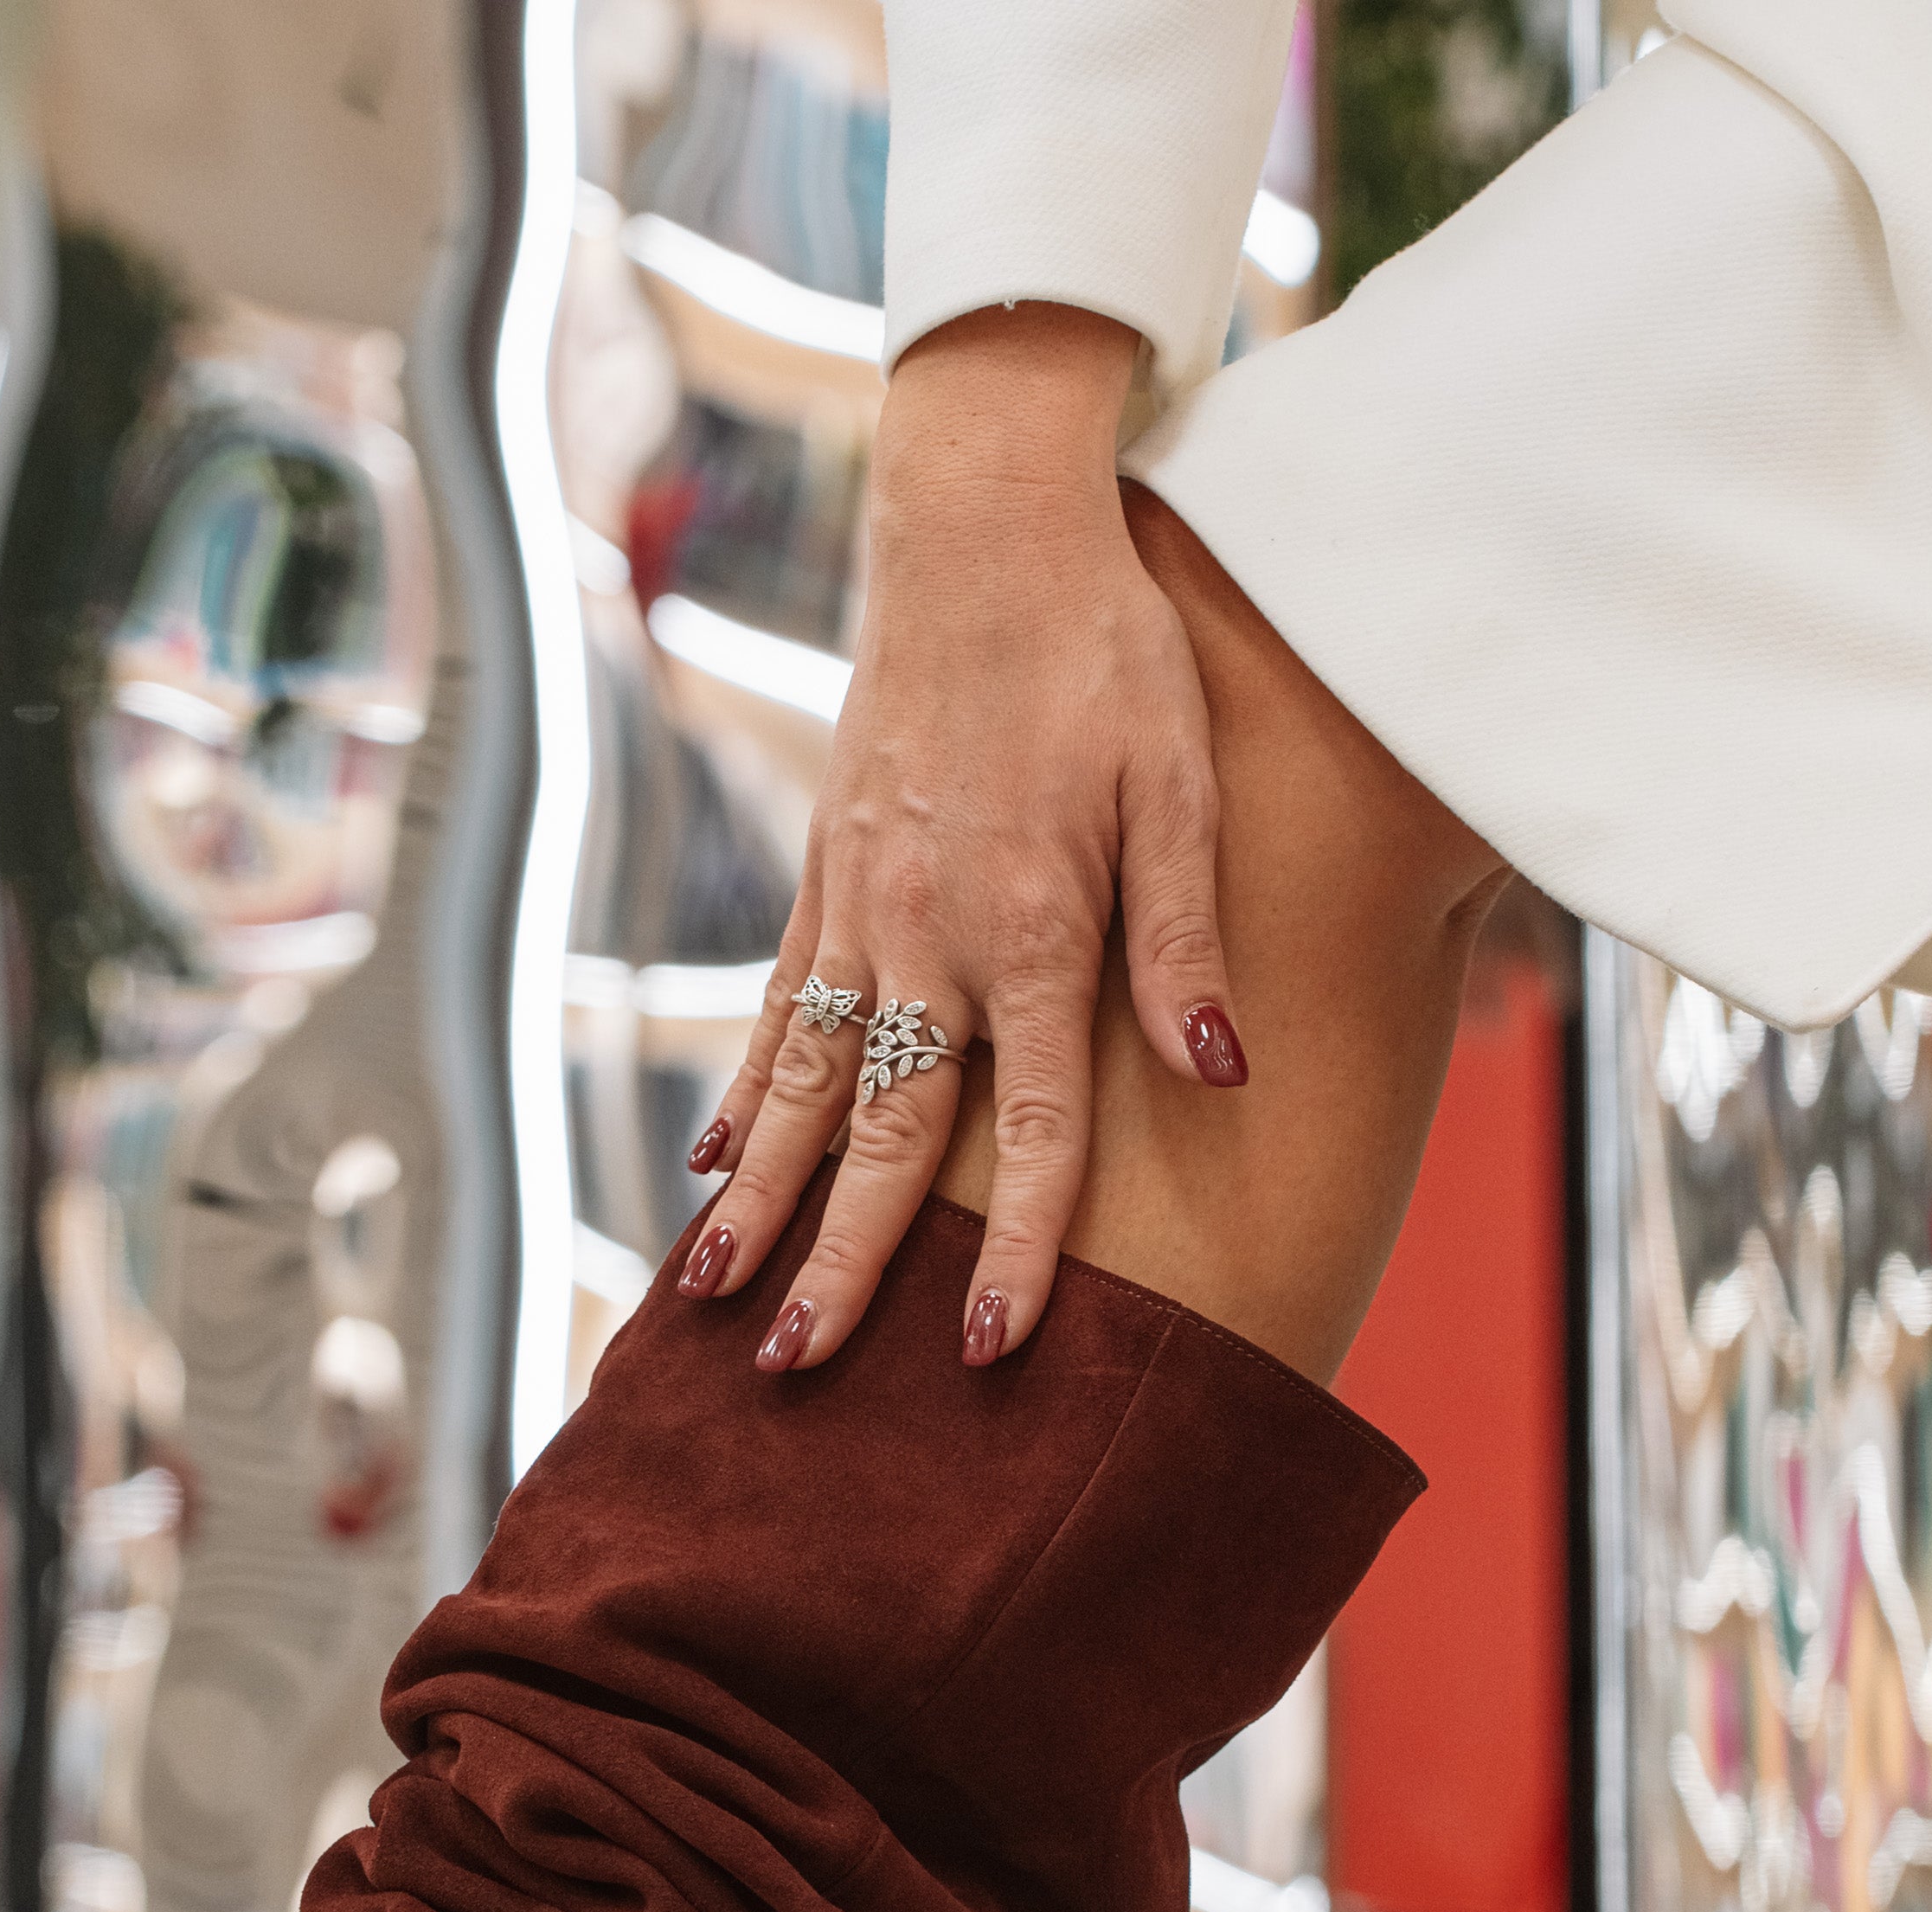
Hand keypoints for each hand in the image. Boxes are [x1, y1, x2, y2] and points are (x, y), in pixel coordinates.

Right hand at [677, 304, 1244, 1373]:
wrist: (982, 522)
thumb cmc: (1105, 649)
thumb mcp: (1179, 777)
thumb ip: (1185, 936)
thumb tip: (1222, 1070)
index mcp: (1029, 924)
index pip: (1035, 1124)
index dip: (1017, 1245)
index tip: (993, 1350)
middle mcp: (926, 933)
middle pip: (884, 1133)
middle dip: (841, 1261)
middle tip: (798, 1368)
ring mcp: (859, 909)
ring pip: (800, 1086)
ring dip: (760, 1202)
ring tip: (714, 1301)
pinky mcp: (824, 878)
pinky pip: (774, 1013)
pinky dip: (739, 1101)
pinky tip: (710, 1176)